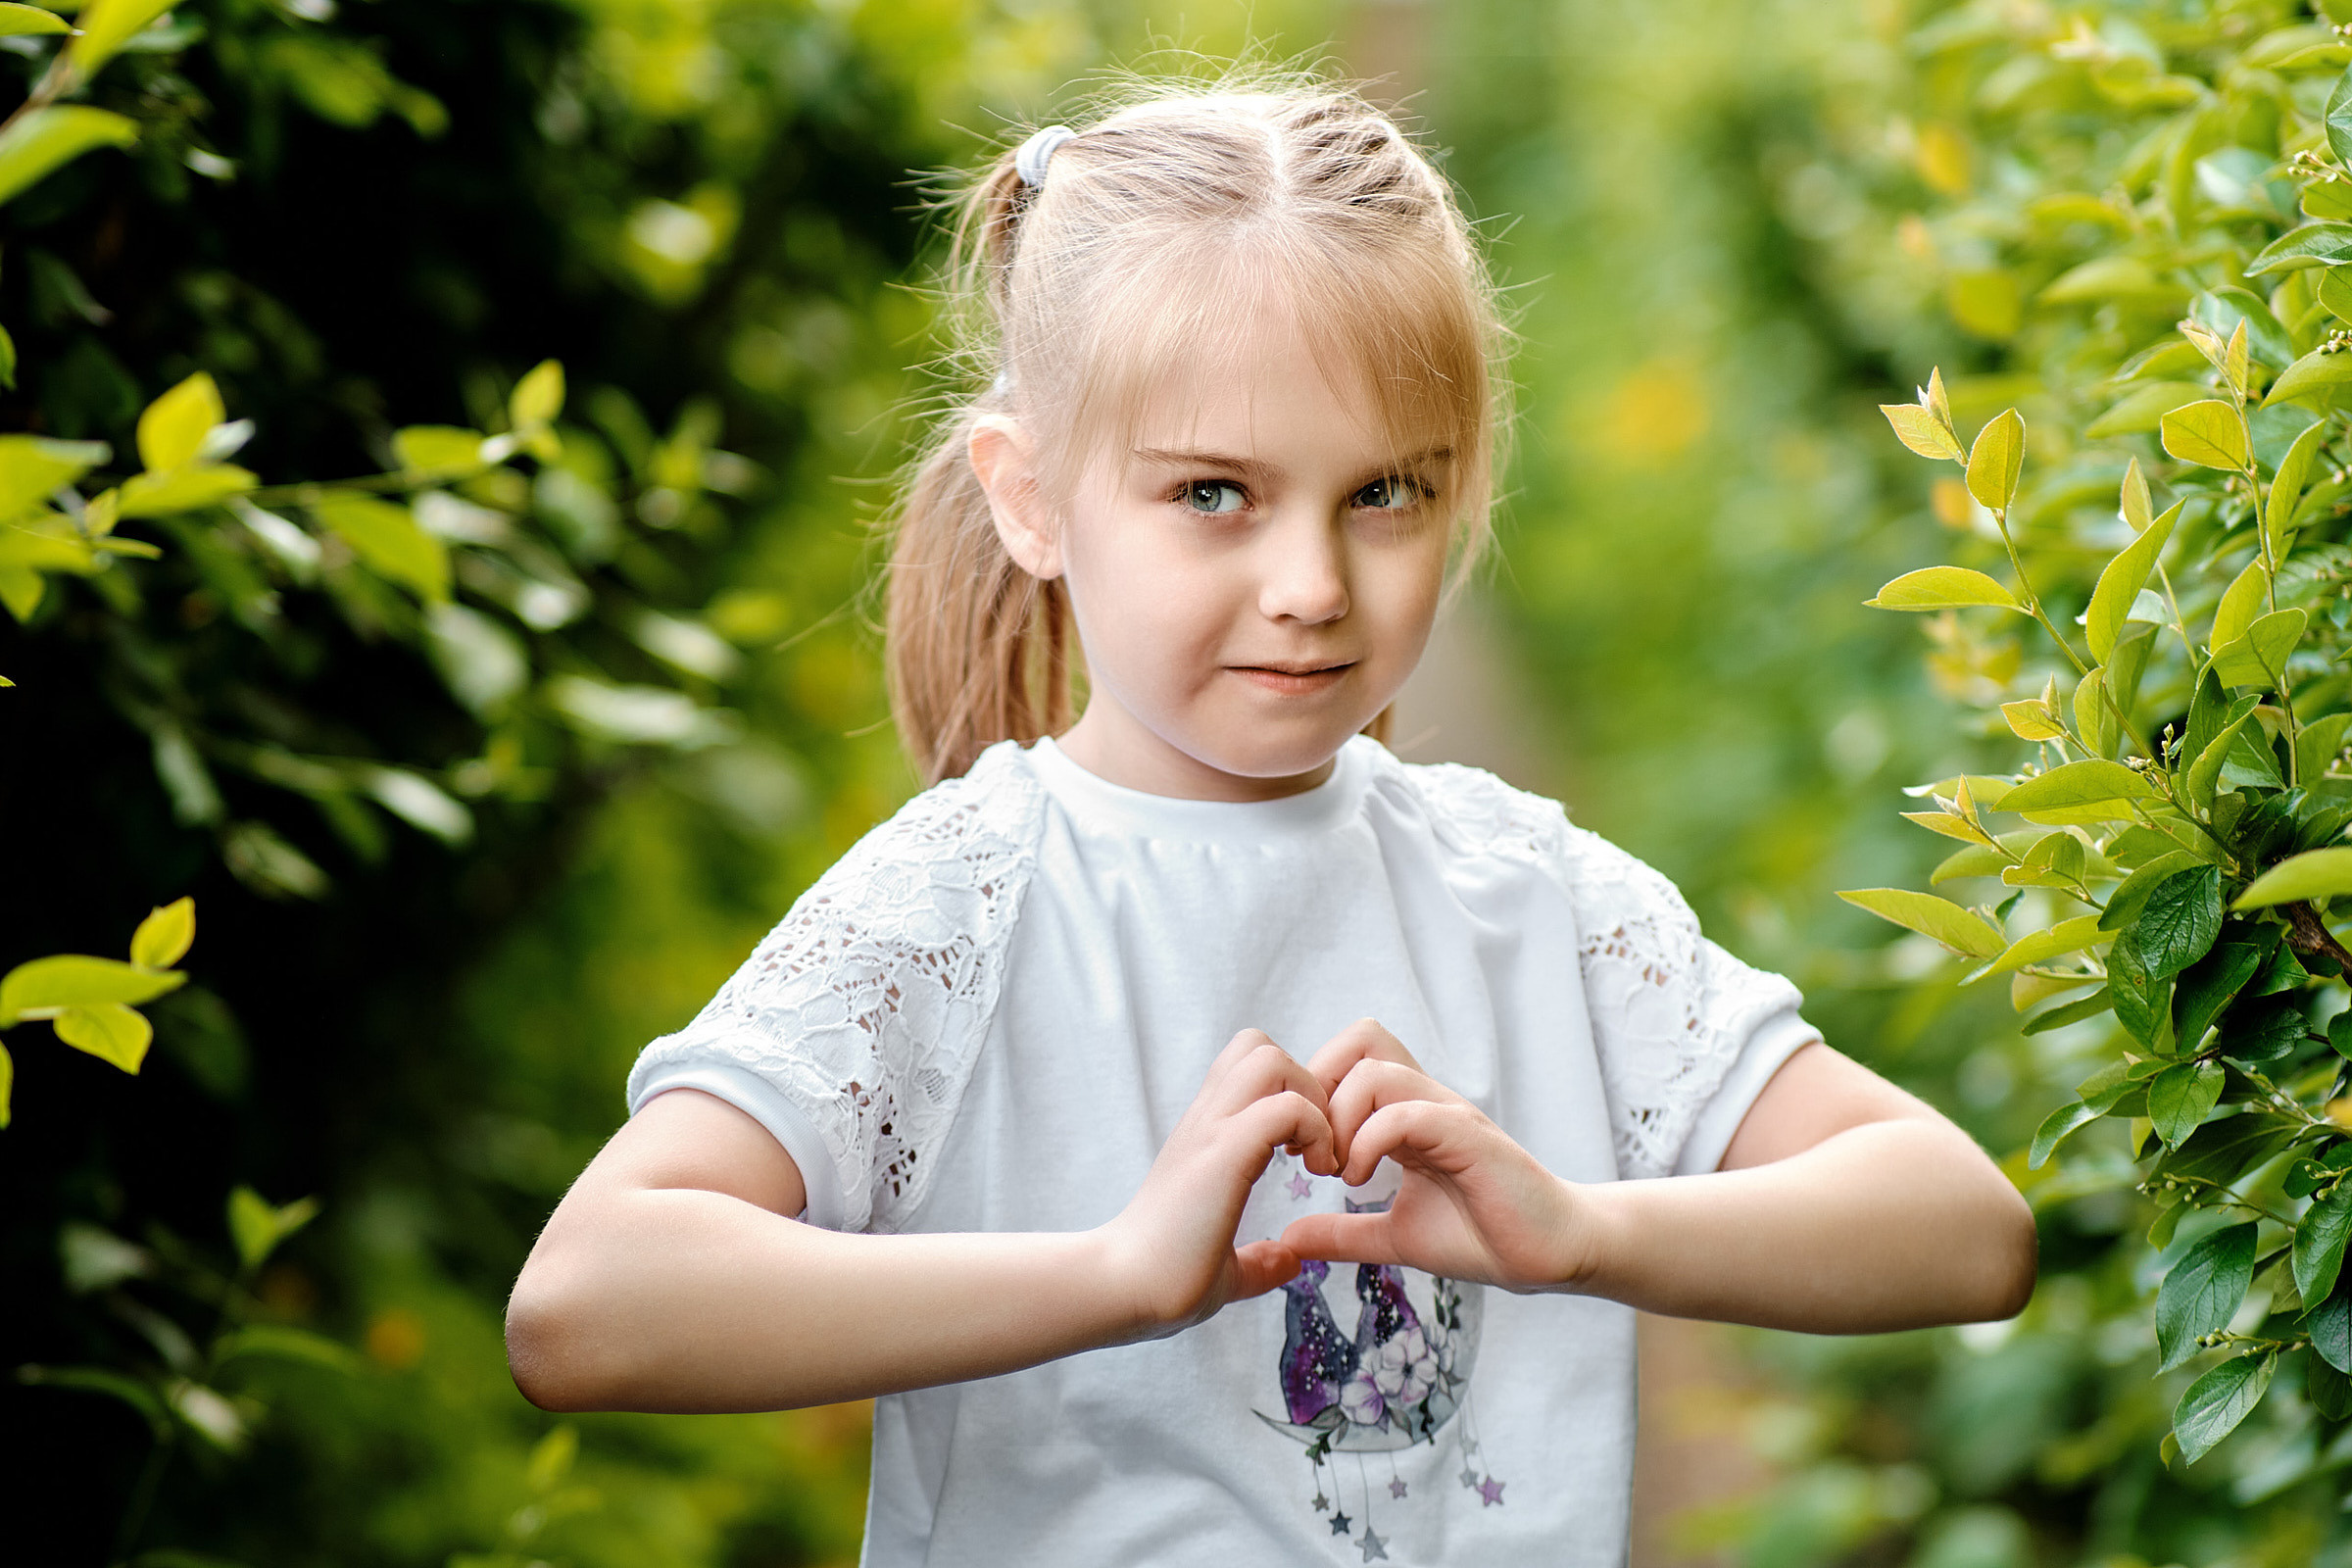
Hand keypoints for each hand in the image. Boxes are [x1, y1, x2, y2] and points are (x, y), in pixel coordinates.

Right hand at [1099, 1029, 1339, 1336]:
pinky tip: (1315, 1172)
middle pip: (1258, 1047)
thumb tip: (1290, 1259)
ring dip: (1310, 1100)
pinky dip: (1315, 1130)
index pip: (1245, 1067)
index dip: (1290, 1093)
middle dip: (1305, 1085)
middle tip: (1316, 1146)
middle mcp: (1204, 1122)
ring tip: (1317, 1157)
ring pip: (1270, 1059)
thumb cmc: (1162, 1282)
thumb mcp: (1225, 1269)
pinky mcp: (1222, 1153)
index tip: (1306, 1152)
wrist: (1122, 1292)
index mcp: (1204, 1138)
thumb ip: (1257, 1260)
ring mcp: (1210, 1131)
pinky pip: (1285, 1108)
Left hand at [1279, 1020, 1595, 1292]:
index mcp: (1406, 1113)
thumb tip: (1290, 1238)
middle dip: (1320, 1088)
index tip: (1301, 1151)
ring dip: (1341, 1121)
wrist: (1550, 1255)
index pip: (1349, 1056)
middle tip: (1314, 1150)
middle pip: (1361, 1038)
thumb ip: (1344, 1232)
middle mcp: (1426, 1100)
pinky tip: (1361, 1182)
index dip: (1313, 1092)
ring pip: (1374, 1072)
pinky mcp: (1468, 1136)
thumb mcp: (1395, 1236)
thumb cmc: (1481, 1237)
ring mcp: (1448, 1113)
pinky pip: (1406, 1113)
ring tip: (1340, 1172)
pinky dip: (1369, 1143)